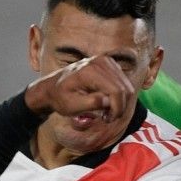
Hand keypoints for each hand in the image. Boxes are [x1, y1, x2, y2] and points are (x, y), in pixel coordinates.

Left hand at [23, 54, 138, 155]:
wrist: (53, 87)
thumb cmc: (60, 98)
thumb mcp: (71, 106)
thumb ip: (90, 103)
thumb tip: (107, 101)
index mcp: (90, 71)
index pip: (116, 91)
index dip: (116, 109)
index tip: (107, 120)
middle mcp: (101, 62)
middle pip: (125, 89)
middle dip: (119, 107)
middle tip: (107, 118)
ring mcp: (106, 60)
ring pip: (127, 87)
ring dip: (120, 103)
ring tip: (106, 111)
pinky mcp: (110, 63)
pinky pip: (124, 83)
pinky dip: (119, 96)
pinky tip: (107, 102)